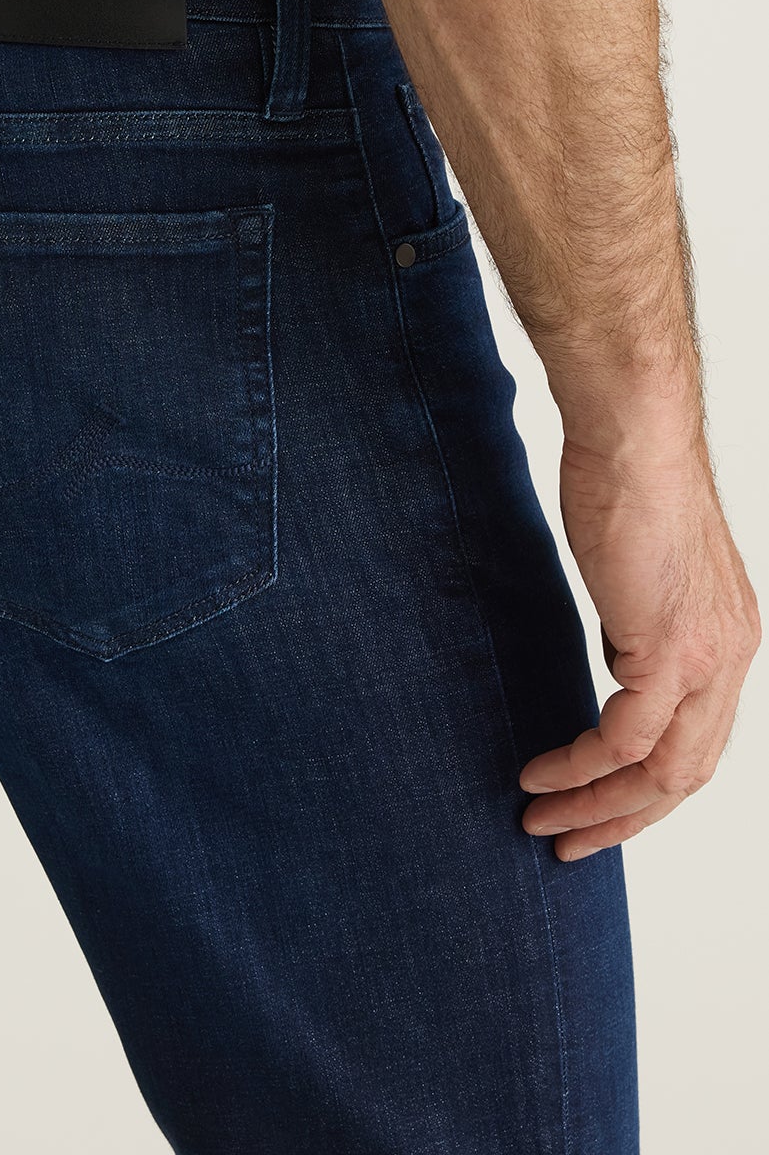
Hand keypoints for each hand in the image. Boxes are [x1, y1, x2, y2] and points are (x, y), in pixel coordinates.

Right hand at [519, 418, 759, 859]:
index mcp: (730, 638)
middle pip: (689, 773)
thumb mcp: (641, 569)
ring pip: (664, 771)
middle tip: (572, 841)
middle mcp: (732, 655)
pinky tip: (543, 773)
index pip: (698, 740)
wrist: (634, 434)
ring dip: (600, 807)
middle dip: (625, 819)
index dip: (648, 787)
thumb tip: (613, 655)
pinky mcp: (668, 647)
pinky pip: (625, 738)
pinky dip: (581, 767)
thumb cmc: (627, 478)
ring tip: (545, 821)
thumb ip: (636, 622)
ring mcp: (706, 655)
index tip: (597, 806)